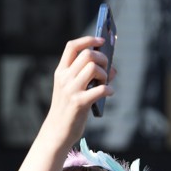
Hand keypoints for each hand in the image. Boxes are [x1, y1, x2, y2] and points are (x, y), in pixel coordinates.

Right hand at [42, 35, 111, 149]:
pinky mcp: (80, 102)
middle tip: (106, 68)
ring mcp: (71, 90)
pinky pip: (101, 89)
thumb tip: (113, 69)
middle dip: (102, 58)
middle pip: (87, 55)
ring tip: (105, 83)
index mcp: (61, 72)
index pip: (72, 46)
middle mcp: (64, 78)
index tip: (101, 40)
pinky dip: (109, 89)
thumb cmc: (69, 108)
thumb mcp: (74, 89)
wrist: (57, 131)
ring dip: (105, 74)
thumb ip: (90, 77)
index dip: (88, 40)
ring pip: (93, 68)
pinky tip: (109, 93)